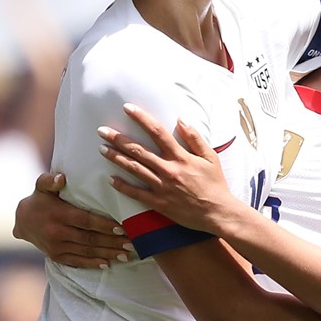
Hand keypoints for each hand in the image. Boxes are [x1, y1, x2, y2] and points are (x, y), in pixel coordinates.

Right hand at [14, 172, 133, 268]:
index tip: (122, 227)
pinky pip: (77, 262)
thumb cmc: (40, 199)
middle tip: (132, 242)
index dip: (104, 225)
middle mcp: (56, 233)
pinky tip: (108, 264)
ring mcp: (56, 247)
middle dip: (112, 242)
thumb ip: (50, 180)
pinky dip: (93, 264)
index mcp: (57, 214)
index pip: (85, 221)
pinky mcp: (56, 256)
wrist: (21, 220)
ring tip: (126, 254)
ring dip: (107, 254)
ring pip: (86, 252)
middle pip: (89, 238)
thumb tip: (61, 177)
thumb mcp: (41, 186)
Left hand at [97, 103, 242, 233]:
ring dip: (116, 158)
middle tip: (102, 130)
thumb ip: (195, 138)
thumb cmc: (216, 184)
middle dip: (118, 138)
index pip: (157, 132)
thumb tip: (181, 119)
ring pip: (134, 169)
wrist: (218, 213)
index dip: (141, 118)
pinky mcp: (159, 203)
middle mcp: (169, 169)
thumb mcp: (210, 157)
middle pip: (138, 150)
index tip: (127, 108)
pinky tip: (111, 179)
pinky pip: (136, 194)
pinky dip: (122, 186)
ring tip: (102, 149)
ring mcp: (162, 187)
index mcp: (181, 156)